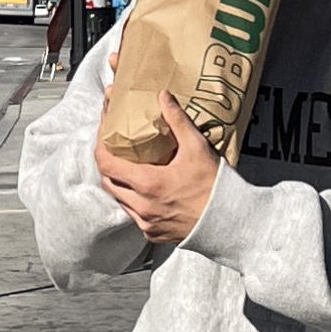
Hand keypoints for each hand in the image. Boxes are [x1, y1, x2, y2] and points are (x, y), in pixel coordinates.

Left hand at [96, 93, 220, 244]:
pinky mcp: (153, 235)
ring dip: (120, 184)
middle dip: (108, 166)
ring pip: (120, 201)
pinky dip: (134, 202)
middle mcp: (142, 206)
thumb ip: (177, 120)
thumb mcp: (197, 147)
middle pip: (108, 183)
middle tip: (115, 151)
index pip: (106, 164)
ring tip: (130, 169)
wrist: (230, 222)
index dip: (100, 147)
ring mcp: (146, 223)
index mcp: (148, 184)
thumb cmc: (215, 186)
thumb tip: (163, 96)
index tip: (104, 136)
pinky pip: (134, 216)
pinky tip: (145, 191)